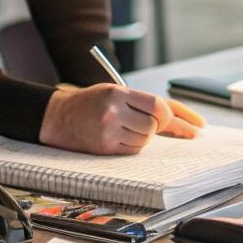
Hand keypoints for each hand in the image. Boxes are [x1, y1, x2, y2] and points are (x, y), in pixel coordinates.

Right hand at [37, 85, 205, 154]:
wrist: (58, 117)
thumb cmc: (91, 102)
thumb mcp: (114, 92)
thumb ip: (141, 102)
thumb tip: (179, 120)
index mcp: (117, 92)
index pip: (157, 104)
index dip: (173, 115)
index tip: (185, 123)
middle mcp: (113, 111)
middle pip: (153, 125)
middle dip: (157, 126)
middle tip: (154, 124)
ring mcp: (108, 131)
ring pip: (145, 139)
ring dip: (143, 136)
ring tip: (126, 127)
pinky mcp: (105, 147)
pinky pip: (133, 149)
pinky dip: (132, 145)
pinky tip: (119, 136)